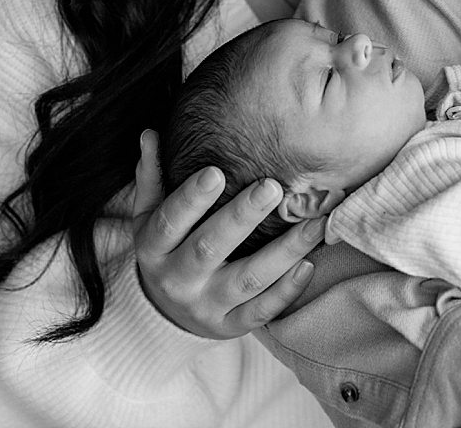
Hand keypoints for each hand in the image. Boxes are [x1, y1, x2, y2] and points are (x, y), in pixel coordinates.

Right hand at [130, 131, 324, 338]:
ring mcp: (206, 307)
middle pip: (210, 249)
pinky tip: (308, 264)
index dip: (191, 198)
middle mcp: (177, 281)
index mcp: (154, 249)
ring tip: (313, 223)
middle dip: (242, 218)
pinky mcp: (230, 327)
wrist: (165, 314)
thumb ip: (152, 176)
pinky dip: (286, 291)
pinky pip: (260, 312)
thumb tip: (151, 134)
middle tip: (272, 186)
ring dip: (282, 252)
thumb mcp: (148, 216)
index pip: (169, 222)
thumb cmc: (165, 247)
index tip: (216, 171)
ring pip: (246, 281)